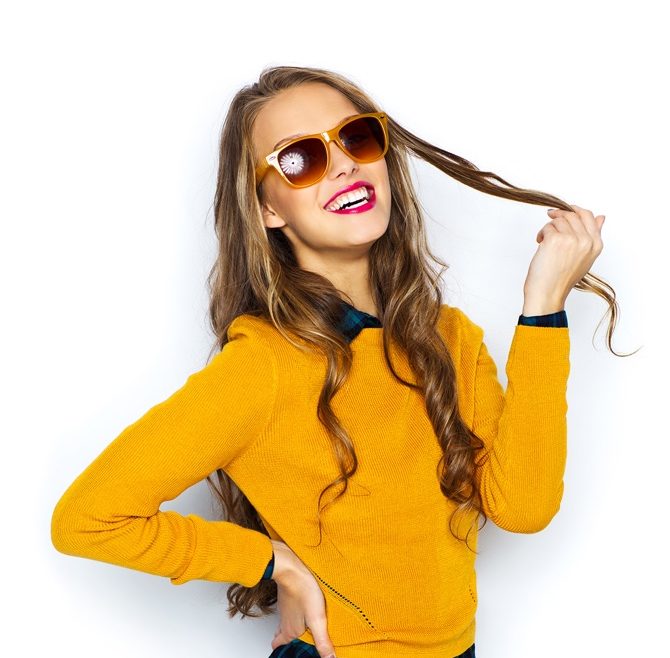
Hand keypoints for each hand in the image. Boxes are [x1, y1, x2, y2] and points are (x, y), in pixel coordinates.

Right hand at [270, 540, 336, 657]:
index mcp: (290, 630)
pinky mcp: (288, 595)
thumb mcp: (317, 619)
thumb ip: (322, 641)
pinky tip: (303, 606)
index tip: (291, 651)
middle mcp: (284, 620)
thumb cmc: (303, 591)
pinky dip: (294, 611)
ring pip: (284, 621)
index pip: (278, 645)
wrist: (292, 568)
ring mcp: (285, 607)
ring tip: (302, 627)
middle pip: (281, 634)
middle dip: (287, 639)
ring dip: (292, 625)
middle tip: (296, 641)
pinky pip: (289, 608)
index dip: (282, 648)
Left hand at [523, 204, 605, 312]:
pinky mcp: (556, 239)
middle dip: (559, 216)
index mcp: (596, 245)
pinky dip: (541, 234)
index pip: (589, 216)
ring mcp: (572, 239)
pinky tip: (541, 245)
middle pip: (572, 215)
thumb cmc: (562, 278)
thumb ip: (592, 236)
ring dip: (549, 228)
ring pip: (559, 220)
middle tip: (550, 218)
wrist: (548, 293)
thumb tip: (601, 217)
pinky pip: (548, 227)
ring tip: (545, 241)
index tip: (564, 210)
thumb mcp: (585, 257)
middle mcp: (586, 241)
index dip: (575, 210)